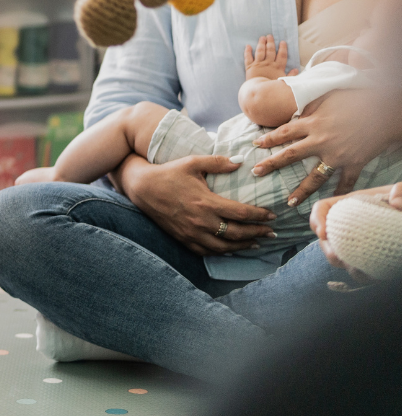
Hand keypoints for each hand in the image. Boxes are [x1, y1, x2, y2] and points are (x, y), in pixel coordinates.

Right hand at [119, 154, 276, 255]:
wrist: (142, 187)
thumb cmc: (169, 172)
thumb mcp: (193, 162)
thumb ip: (218, 162)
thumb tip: (240, 163)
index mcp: (206, 202)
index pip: (241, 213)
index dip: (260, 216)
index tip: (272, 215)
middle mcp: (201, 221)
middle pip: (237, 233)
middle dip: (258, 233)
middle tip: (271, 233)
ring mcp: (192, 232)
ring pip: (224, 247)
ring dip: (243, 246)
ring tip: (256, 243)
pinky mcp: (183, 238)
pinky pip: (207, 251)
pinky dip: (222, 252)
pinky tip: (230, 249)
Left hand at [249, 91, 396, 201]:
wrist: (383, 110)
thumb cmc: (355, 99)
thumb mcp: (327, 97)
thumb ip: (310, 107)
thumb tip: (295, 112)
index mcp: (312, 123)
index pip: (284, 133)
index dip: (268, 139)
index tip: (255, 144)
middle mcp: (321, 141)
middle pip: (290, 155)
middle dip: (271, 164)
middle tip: (256, 172)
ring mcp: (338, 155)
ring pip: (315, 177)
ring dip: (302, 190)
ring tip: (290, 202)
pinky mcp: (355, 163)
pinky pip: (346, 181)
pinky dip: (340, 192)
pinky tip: (333, 201)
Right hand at [309, 185, 400, 279]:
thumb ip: (401, 190)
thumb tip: (394, 200)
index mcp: (351, 205)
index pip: (323, 208)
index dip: (317, 220)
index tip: (323, 234)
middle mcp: (349, 223)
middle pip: (325, 236)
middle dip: (327, 249)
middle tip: (338, 259)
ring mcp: (356, 240)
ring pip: (338, 254)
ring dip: (343, 264)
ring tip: (358, 270)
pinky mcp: (366, 255)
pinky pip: (355, 266)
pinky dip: (360, 273)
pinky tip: (372, 275)